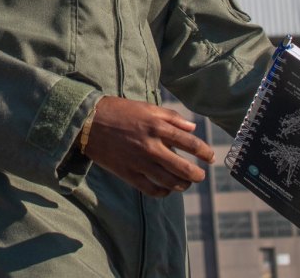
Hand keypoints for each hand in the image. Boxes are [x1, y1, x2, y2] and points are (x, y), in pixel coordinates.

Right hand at [81, 96, 212, 197]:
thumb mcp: (147, 107)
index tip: (210, 157)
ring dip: (183, 185)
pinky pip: (152, 190)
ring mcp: (140, 163)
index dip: (205, 152)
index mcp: (157, 127)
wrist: (88, 122)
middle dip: (197, 174)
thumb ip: (172, 116)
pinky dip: (163, 193)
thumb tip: (193, 126)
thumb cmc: (119, 111)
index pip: (190, 143)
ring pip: (170, 183)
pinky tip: (167, 189)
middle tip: (200, 175)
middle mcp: (151, 146)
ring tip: (186, 183)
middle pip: (184, 168)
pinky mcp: (129, 174)